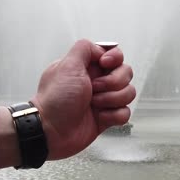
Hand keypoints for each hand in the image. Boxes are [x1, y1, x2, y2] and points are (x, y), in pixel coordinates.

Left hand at [31, 39, 134, 159]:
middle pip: (126, 73)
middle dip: (113, 82)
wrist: (51, 131)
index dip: (114, 59)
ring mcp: (104, 100)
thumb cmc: (55, 100)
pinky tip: (100, 117)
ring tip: (94, 104)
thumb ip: (84, 49)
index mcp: (88, 67)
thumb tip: (101, 48)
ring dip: (112, 99)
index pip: (115, 55)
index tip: (105, 64)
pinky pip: (125, 112)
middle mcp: (98, 82)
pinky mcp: (108, 117)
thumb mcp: (66, 65)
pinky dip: (114, 115)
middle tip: (94, 89)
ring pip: (128, 93)